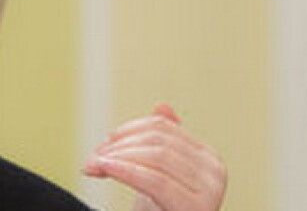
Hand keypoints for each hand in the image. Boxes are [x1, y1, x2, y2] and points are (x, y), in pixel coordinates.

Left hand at [82, 103, 226, 210]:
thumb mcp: (157, 175)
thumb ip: (160, 144)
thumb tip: (162, 106)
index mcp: (206, 157)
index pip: (162, 127)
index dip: (126, 131)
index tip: (102, 144)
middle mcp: (214, 170)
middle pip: (157, 140)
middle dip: (118, 146)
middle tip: (91, 159)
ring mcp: (210, 189)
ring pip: (155, 156)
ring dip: (116, 158)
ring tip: (92, 166)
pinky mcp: (196, 207)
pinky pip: (155, 180)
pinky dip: (125, 171)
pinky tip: (104, 168)